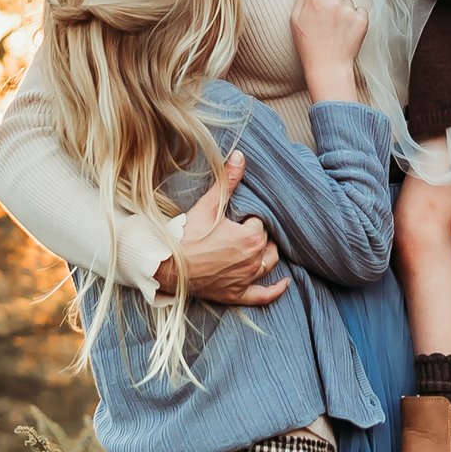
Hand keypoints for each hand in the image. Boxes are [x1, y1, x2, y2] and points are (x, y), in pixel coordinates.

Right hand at [165, 154, 288, 306]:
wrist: (167, 266)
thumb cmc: (186, 235)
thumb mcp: (209, 205)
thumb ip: (227, 180)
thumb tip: (240, 156)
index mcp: (251, 238)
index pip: (260, 222)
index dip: (248, 218)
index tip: (234, 218)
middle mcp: (254, 260)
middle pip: (266, 243)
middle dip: (257, 234)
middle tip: (239, 229)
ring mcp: (246, 279)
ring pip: (268, 264)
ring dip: (267, 255)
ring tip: (261, 246)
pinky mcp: (237, 294)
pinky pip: (263, 295)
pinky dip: (275, 290)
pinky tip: (284, 283)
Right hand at [291, 0, 369, 96]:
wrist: (328, 66)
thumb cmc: (309, 45)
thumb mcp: (295, 22)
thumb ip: (301, 0)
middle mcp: (331, 1)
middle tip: (327, 13)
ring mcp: (347, 9)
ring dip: (342, 8)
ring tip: (336, 27)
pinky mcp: (361, 19)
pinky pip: (358, 10)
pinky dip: (354, 18)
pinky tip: (347, 31)